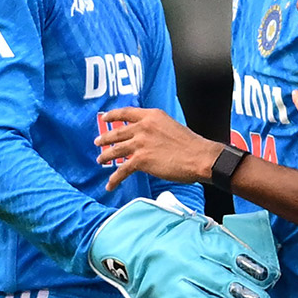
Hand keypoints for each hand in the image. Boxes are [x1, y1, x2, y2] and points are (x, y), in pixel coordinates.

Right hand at [88, 195, 276, 297]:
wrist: (120, 237)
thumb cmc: (165, 231)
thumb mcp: (193, 224)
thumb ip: (219, 239)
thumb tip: (252, 259)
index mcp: (195, 240)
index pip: (229, 254)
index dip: (252, 267)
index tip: (269, 277)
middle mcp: (184, 262)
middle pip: (220, 282)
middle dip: (246, 295)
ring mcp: (170, 284)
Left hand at [95, 107, 222, 190]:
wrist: (199, 157)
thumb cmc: (192, 144)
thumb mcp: (172, 126)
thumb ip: (158, 129)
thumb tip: (150, 138)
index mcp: (152, 116)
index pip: (127, 112)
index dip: (113, 115)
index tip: (105, 117)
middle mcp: (143, 127)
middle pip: (117, 132)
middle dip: (105, 138)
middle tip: (98, 142)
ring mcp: (140, 143)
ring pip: (115, 150)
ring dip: (106, 156)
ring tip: (100, 160)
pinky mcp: (140, 160)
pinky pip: (122, 170)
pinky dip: (114, 179)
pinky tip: (110, 184)